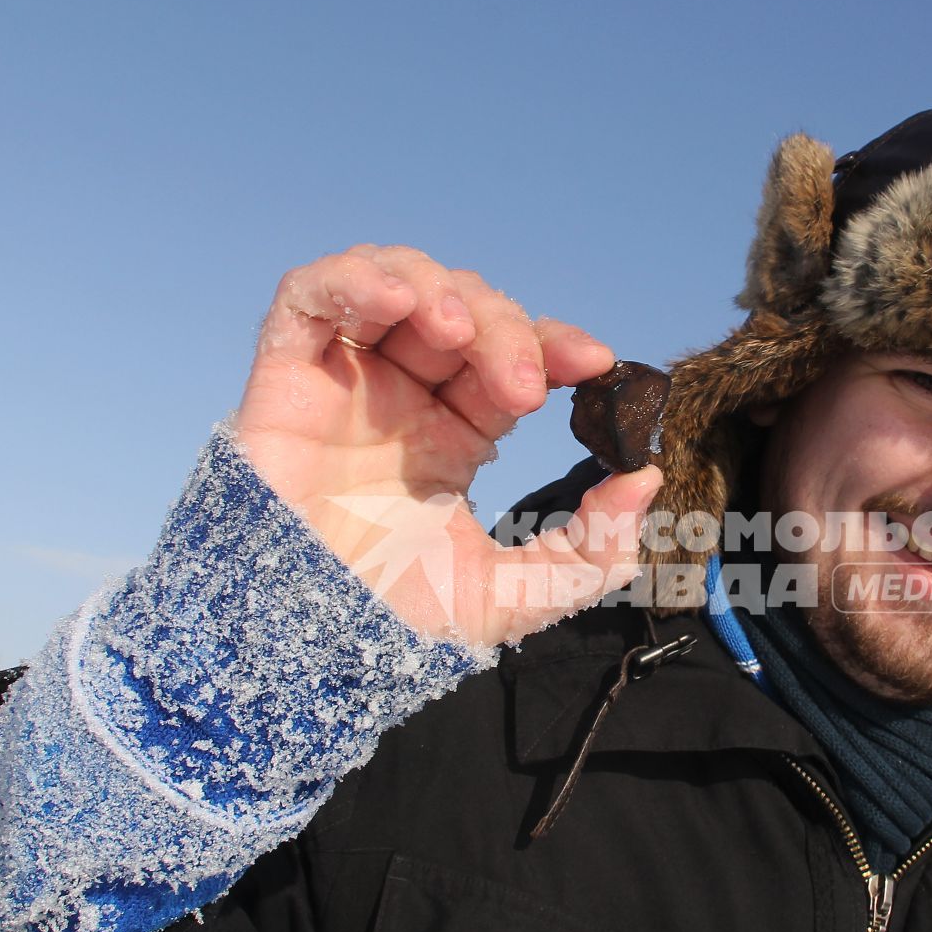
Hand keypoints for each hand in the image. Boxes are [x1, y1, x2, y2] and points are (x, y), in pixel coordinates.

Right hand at [233, 246, 660, 647]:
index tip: (597, 364)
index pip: (514, 359)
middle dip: (505, 331)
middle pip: (464, 314)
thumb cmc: (393, 625)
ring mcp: (344, 382)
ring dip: (437, 288)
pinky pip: (310, 297)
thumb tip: (647, 478)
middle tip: (524, 384)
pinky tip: (396, 301)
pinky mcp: (284, 377)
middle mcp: (402, 398)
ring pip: (395, 284)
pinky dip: (354, 279)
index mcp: (454, 435)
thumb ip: (589, 550)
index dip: (555, 344)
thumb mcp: (515, 597)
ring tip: (458, 330)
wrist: (303, 652)